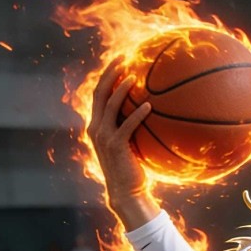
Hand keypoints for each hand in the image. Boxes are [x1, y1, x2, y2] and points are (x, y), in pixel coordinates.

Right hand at [87, 59, 151, 204]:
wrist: (127, 192)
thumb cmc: (133, 169)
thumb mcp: (132, 144)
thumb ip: (133, 127)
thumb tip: (154, 110)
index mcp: (97, 125)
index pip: (99, 94)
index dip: (107, 75)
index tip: (120, 60)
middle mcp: (95, 128)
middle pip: (99, 92)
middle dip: (110, 73)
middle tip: (124, 58)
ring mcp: (103, 136)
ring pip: (109, 105)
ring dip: (121, 89)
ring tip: (134, 76)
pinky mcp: (115, 146)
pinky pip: (126, 124)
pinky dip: (137, 114)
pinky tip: (150, 105)